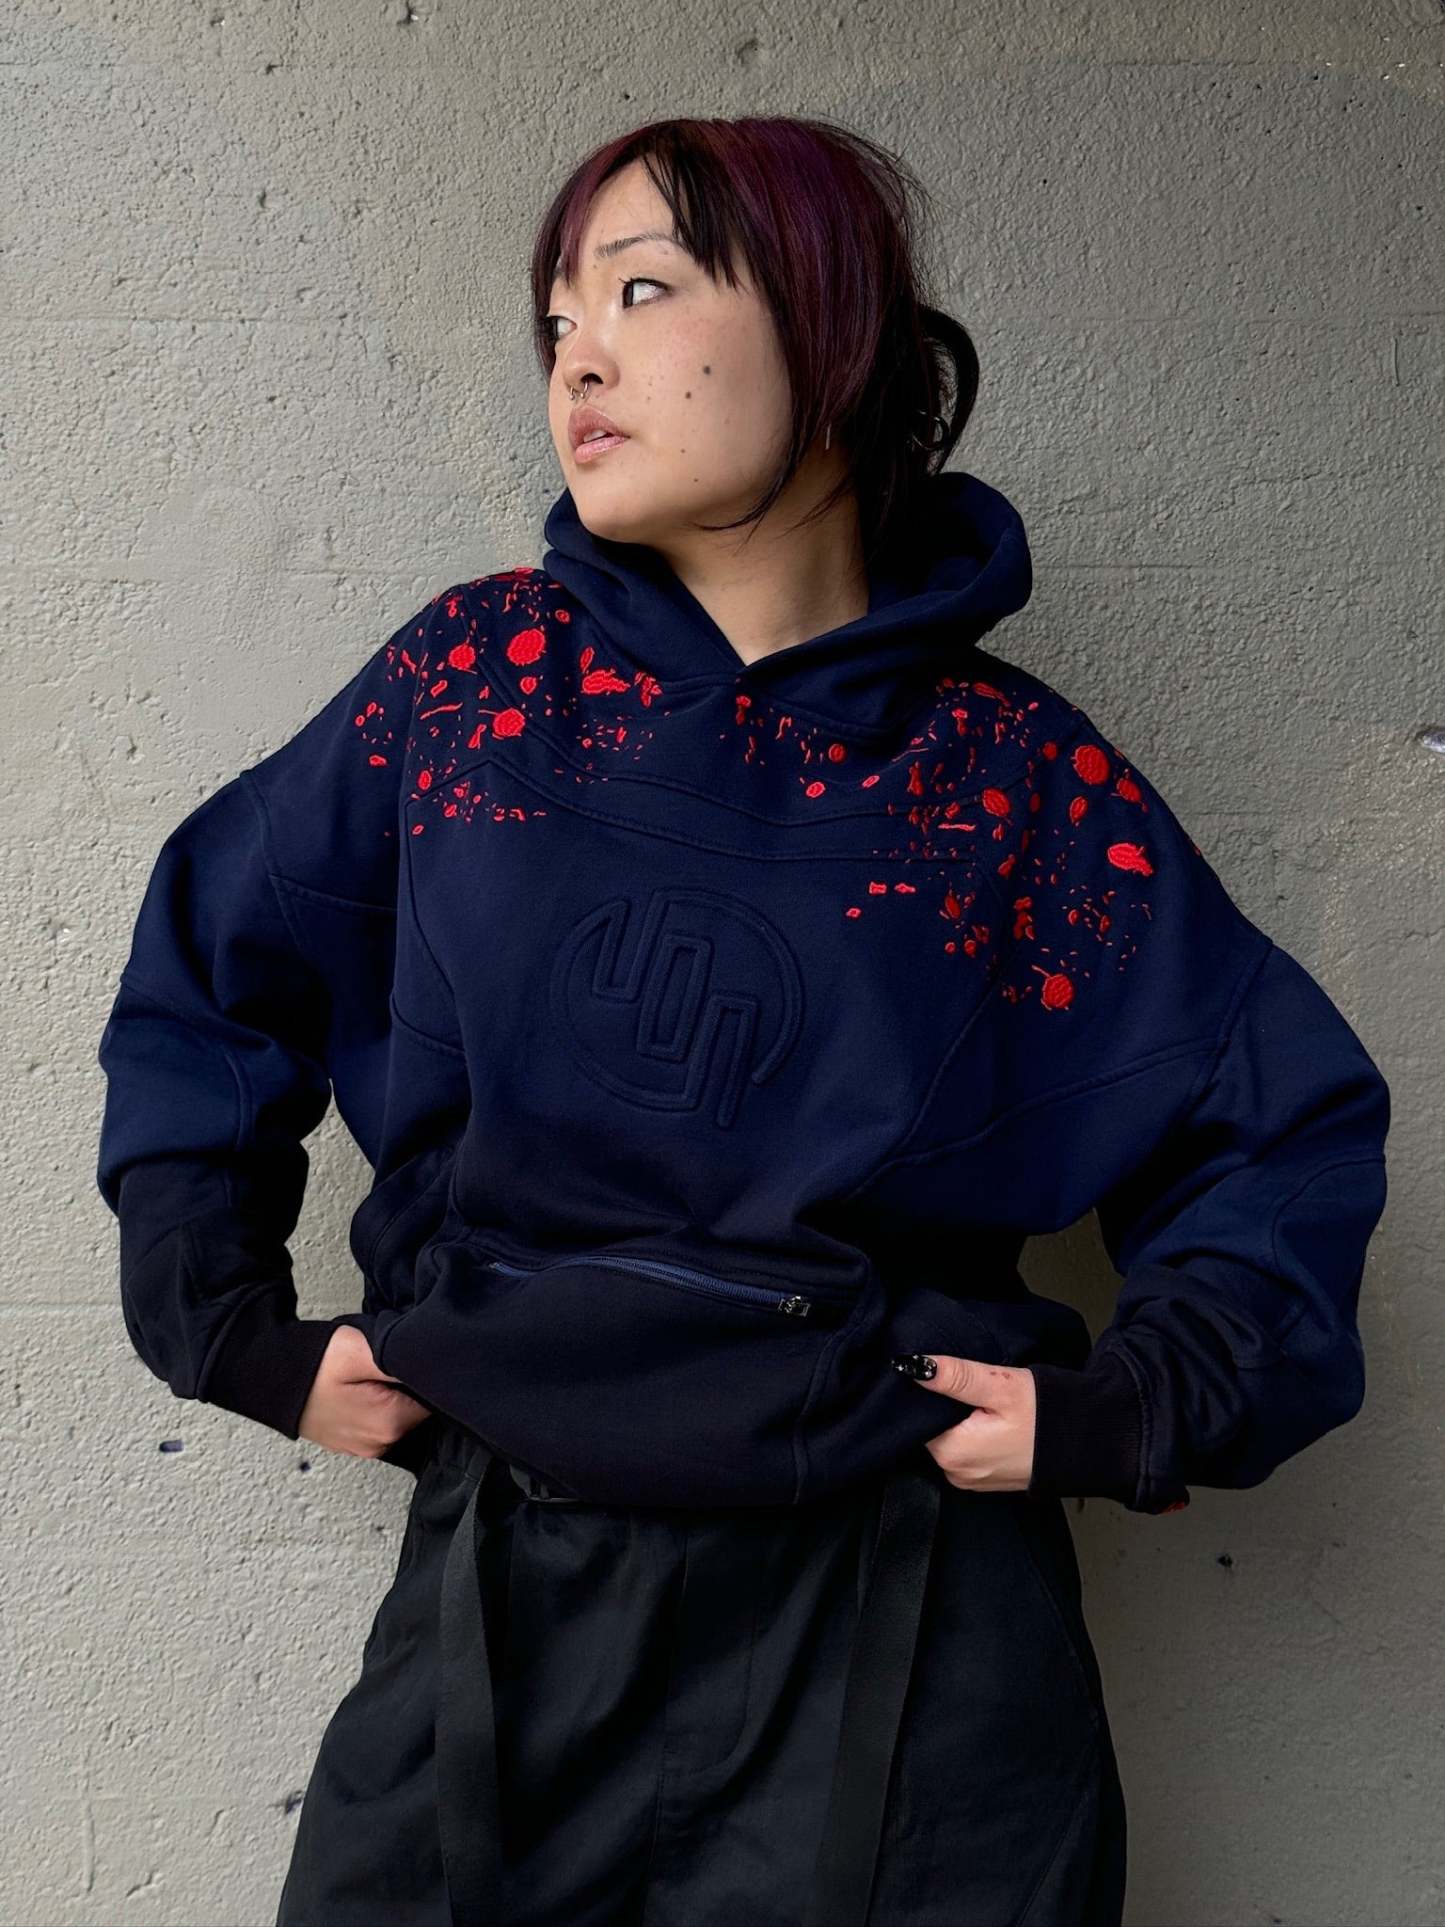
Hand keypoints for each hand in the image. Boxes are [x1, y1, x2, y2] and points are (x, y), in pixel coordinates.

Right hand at [297, 1323, 431, 1459]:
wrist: (267, 1378)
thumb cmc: (311, 1365)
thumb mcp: (359, 1350)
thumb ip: (400, 1361)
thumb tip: (433, 1367)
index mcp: (390, 1425)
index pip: (435, 1397)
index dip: (423, 1372)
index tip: (400, 1358)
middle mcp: (382, 1444)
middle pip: (419, 1406)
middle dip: (406, 1384)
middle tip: (378, 1364)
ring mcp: (365, 1446)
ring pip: (400, 1413)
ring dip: (391, 1393)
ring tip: (364, 1375)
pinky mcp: (352, 1441)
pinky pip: (379, 1419)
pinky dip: (375, 1403)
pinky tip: (357, 1387)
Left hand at [892, 1353, 1036, 1492]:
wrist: (1092, 1443)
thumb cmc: (1048, 1416)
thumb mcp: (1000, 1387)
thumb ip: (956, 1377)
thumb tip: (913, 1366)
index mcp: (952, 1453)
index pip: (917, 1417)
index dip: (928, 1393)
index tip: (949, 1377)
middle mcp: (956, 1473)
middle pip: (931, 1429)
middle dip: (945, 1406)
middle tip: (974, 1387)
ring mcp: (972, 1480)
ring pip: (949, 1438)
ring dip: (960, 1419)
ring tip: (985, 1402)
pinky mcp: (987, 1479)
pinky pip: (967, 1450)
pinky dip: (973, 1433)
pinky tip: (992, 1419)